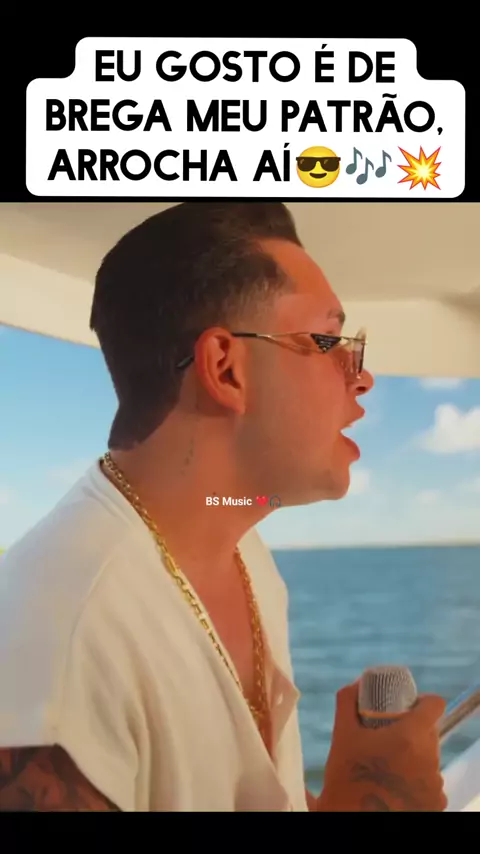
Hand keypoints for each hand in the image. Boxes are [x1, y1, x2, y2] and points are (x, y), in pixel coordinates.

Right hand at [316, 680, 446, 811]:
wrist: (351, 817)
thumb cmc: (347, 777)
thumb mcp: (342, 735)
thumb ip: (348, 702)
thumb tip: (358, 683)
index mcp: (408, 737)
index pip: (435, 705)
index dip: (422, 702)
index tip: (407, 708)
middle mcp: (428, 759)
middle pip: (430, 732)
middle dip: (413, 731)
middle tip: (390, 738)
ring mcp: (434, 783)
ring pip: (429, 756)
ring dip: (415, 755)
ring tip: (390, 764)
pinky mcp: (436, 802)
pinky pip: (430, 780)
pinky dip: (417, 779)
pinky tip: (397, 784)